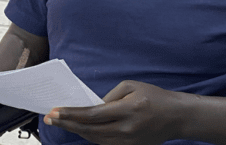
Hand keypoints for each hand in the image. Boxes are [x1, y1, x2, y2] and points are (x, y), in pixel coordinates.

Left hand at [43, 80, 181, 144]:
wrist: (176, 117)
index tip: (55, 111)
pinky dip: (89, 136)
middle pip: (89, 130)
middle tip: (49, 117)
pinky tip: (79, 129)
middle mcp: (127, 129)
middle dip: (67, 123)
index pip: (92, 115)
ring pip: (94, 139)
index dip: (71, 114)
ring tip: (61, 122)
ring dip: (76, 131)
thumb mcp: (131, 86)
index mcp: (128, 110)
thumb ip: (109, 96)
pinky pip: (104, 143)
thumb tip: (90, 106)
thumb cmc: (154, 97)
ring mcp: (128, 142)